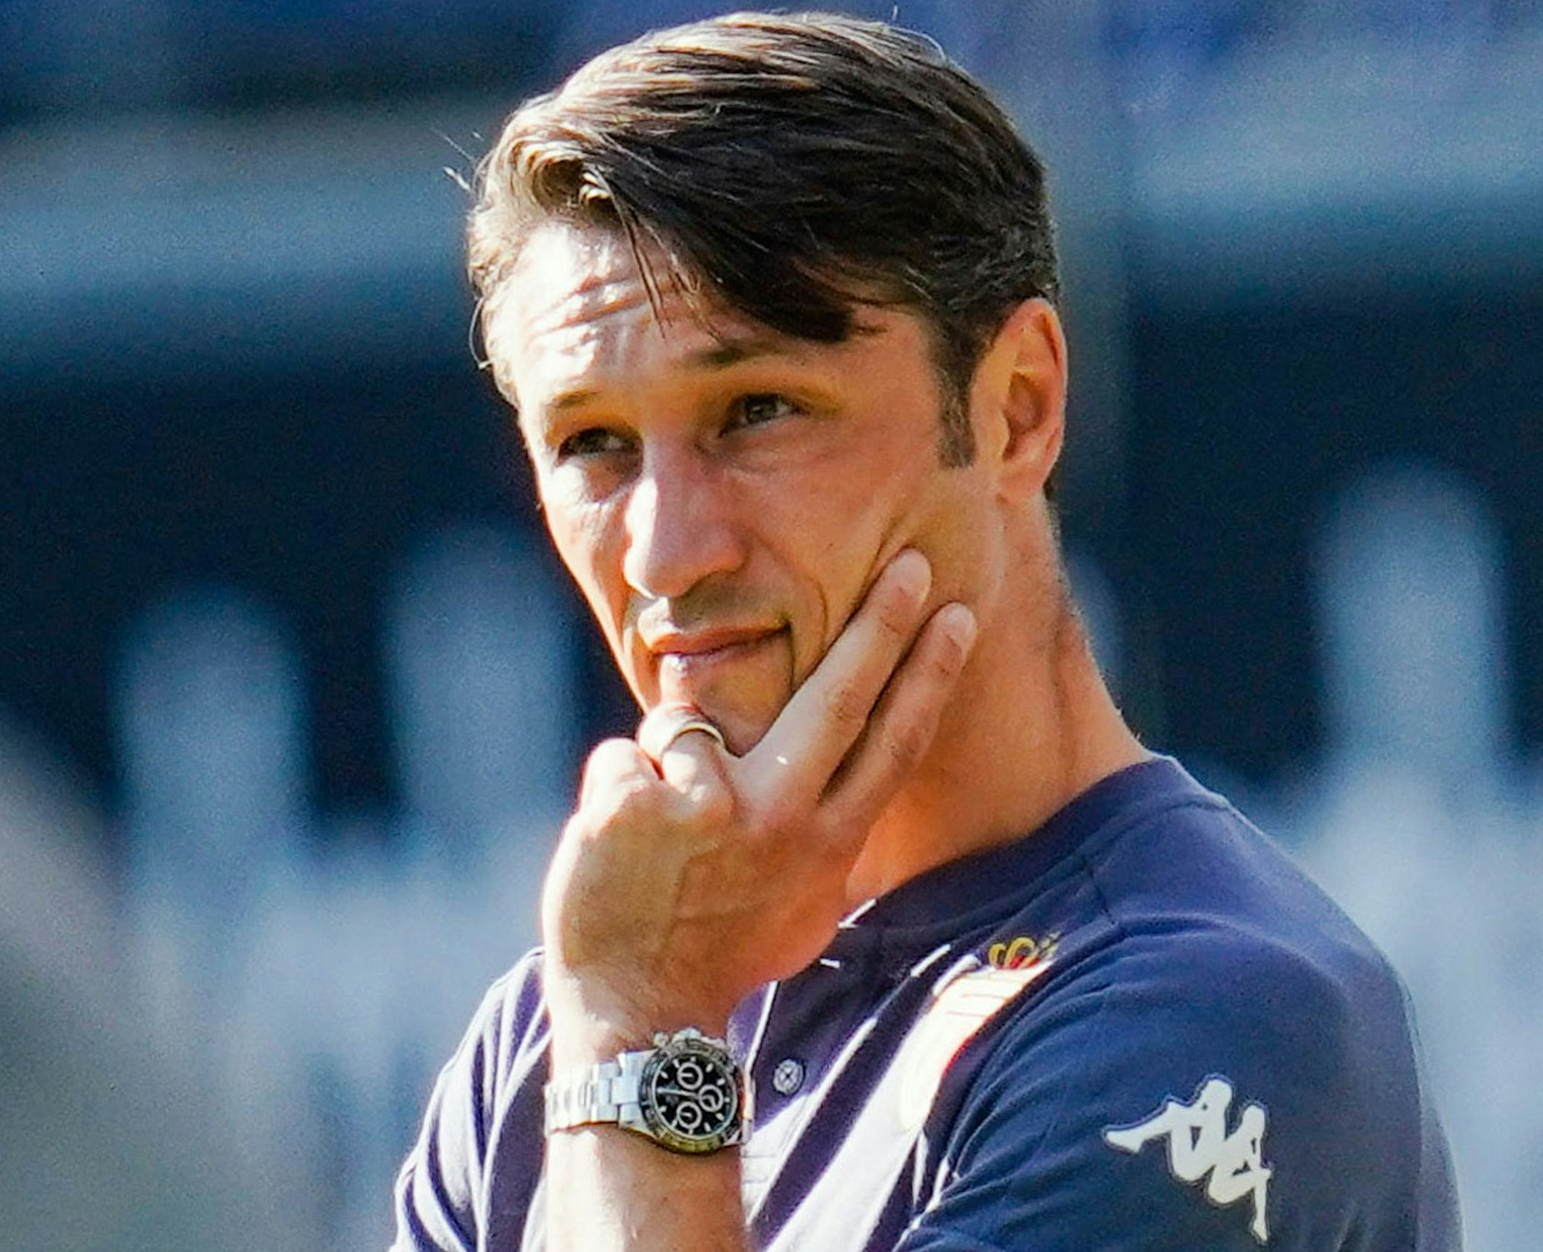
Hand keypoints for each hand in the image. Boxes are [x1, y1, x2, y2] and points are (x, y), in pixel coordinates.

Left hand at [539, 550, 976, 1057]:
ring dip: (659, 767)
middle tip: (907, 562)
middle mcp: (781, 819)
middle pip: (840, 697)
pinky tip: (615, 851)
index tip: (957, 615)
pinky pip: (621, 757)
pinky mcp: (639, 802)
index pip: (891, 744)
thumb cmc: (720, 949)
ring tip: (652, 844)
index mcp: (825, 843)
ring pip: (685, 722)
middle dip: (880, 625)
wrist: (639, 1005)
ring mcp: (710, 807)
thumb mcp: (801, 904)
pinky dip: (610, 794)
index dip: (928, 675)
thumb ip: (820, 834)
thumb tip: (845, 777)